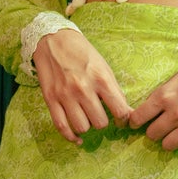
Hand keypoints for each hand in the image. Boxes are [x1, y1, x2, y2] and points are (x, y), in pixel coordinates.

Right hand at [33, 27, 132, 141]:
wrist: (53, 40)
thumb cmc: (82, 53)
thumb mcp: (104, 67)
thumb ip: (114, 90)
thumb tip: (126, 113)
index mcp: (101, 79)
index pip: (119, 110)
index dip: (124, 119)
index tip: (122, 119)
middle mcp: (83, 88)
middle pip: (100, 123)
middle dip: (103, 121)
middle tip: (100, 114)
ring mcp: (65, 95)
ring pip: (82, 127)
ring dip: (87, 126)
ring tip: (87, 118)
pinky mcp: (51, 100)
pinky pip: (62, 127)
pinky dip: (71, 137)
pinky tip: (77, 138)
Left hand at [128, 50, 177, 153]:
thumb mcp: (175, 79)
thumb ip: (161, 96)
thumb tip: (147, 112)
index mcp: (164, 97)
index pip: (139, 118)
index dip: (136, 122)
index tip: (137, 123)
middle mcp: (175, 113)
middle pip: (152, 135)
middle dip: (153, 131)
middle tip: (160, 126)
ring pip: (167, 145)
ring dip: (168, 140)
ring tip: (173, 133)